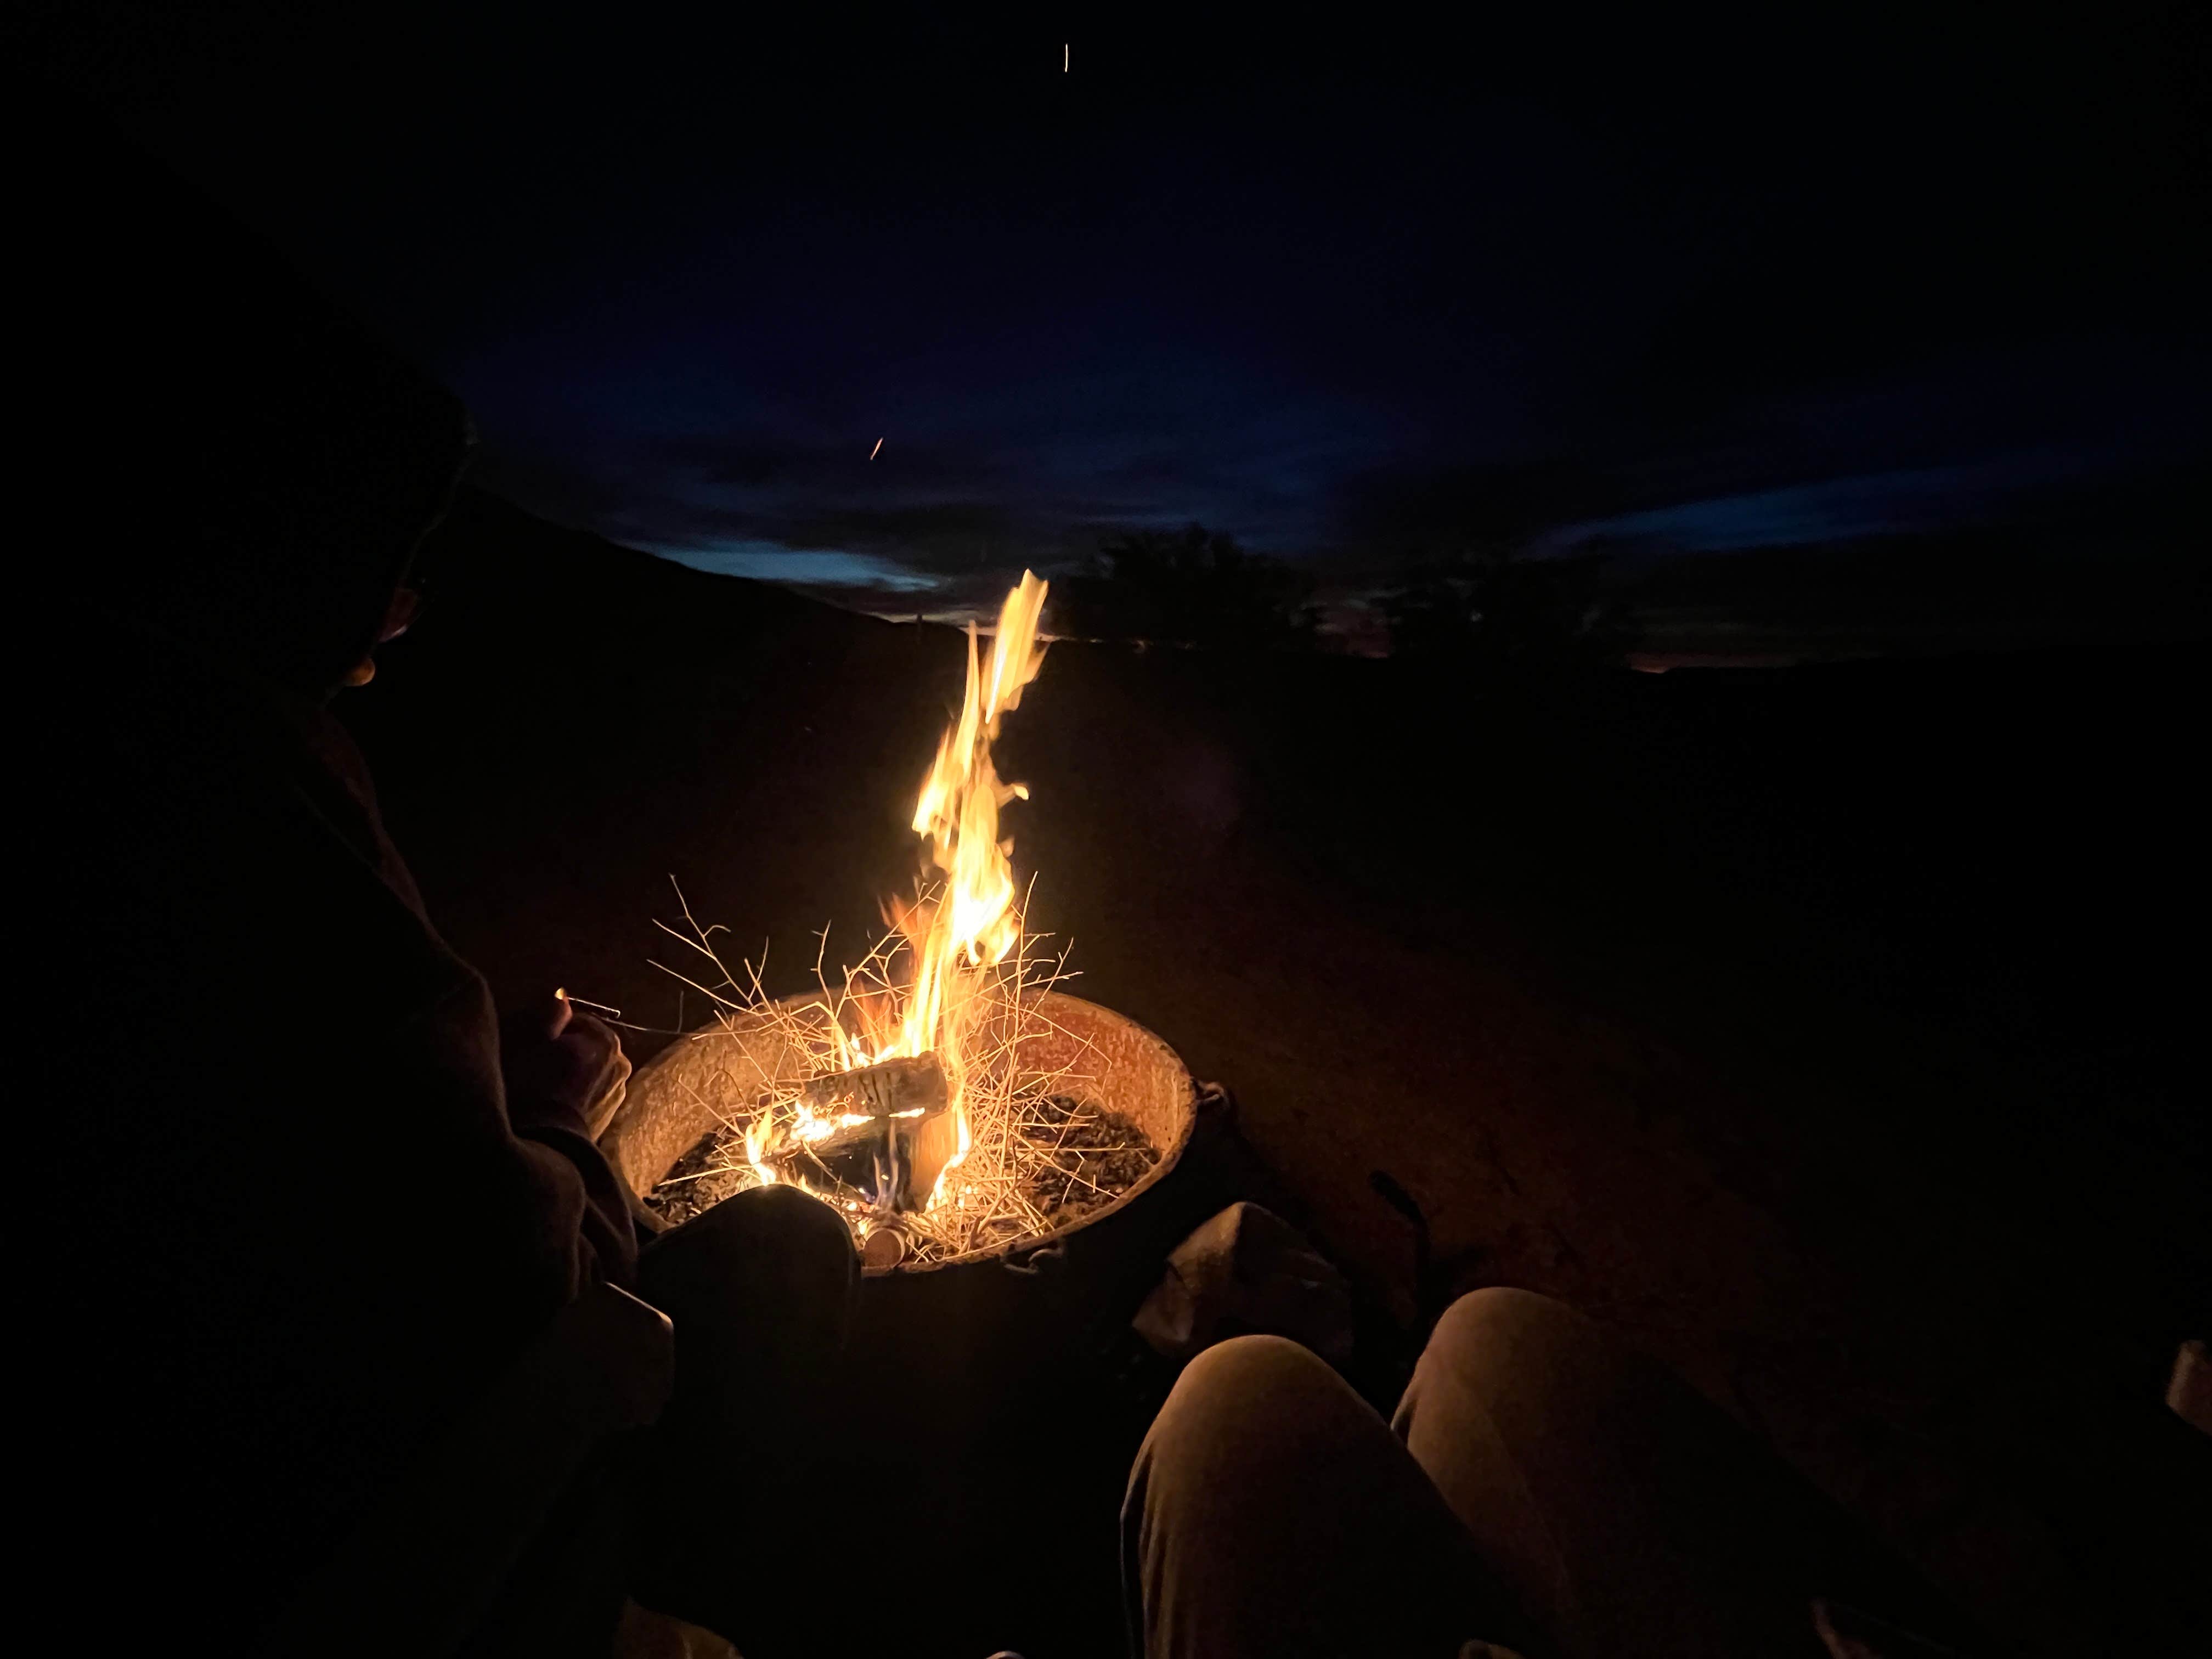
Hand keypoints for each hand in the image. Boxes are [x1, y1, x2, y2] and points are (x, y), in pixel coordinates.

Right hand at [502, 991, 630, 1139]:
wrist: (544, 1142)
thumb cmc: (533, 1086)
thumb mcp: (532, 1038)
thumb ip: (551, 1011)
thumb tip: (562, 996)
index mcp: (606, 1040)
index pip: (575, 1021)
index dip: (549, 1031)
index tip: (532, 1047)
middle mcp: (621, 1063)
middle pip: (584, 1046)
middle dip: (562, 1052)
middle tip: (535, 1068)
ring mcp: (618, 1092)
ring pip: (586, 1069)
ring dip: (569, 1073)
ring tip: (544, 1088)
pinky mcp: (610, 1116)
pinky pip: (588, 1093)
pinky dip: (574, 1093)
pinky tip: (554, 1103)